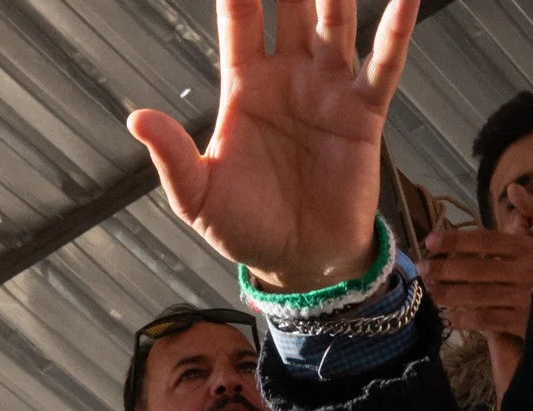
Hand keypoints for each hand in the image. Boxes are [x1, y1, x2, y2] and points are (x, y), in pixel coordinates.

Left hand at [128, 0, 419, 291]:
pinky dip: (396, 24)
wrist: (298, 262)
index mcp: (243, 87)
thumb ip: (172, 156)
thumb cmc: (244, 228)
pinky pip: (384, 60)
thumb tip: (136, 117)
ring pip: (335, 20)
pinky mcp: (364, 111)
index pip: (240, 19)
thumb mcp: (197, 198)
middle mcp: (288, 76)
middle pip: (291, 5)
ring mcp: (328, 88)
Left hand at [419, 225, 532, 338]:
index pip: (486, 240)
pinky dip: (465, 319)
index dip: (456, 239)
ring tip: (429, 291)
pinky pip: (487, 320)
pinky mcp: (523, 322)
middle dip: (444, 268)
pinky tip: (449, 318)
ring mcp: (525, 298)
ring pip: (478, 295)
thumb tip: (513, 188)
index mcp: (529, 248)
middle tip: (420, 269)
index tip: (430, 240)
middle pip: (476, 269)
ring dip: (449, 294)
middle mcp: (526, 270)